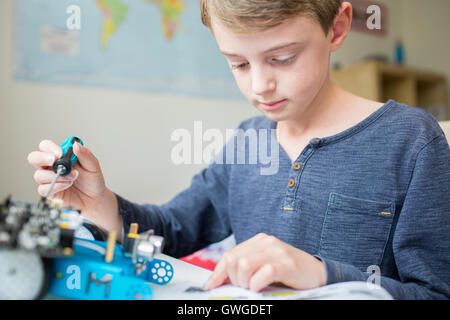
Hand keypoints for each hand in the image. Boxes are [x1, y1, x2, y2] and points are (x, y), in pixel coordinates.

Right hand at [27, 140, 120, 232]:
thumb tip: (76, 145)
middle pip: (34, 158)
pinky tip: (67, 185)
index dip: (49, 148)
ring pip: (39, 175)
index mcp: (60, 156)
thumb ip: (85, 154)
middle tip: (55, 161)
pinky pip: (43, 189)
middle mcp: (51, 166)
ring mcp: (49, 179)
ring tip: (73, 177)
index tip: (60, 153)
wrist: (95, 197)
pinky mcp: (50, 191)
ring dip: (57, 176)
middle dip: (41, 158)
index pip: (45, 147)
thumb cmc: (92, 180)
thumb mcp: (93, 165)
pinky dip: (56, 186)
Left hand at [203, 233, 325, 291]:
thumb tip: (218, 281)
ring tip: (255, 288)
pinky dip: (257, 285)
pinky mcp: (286, 263)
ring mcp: (277, 251)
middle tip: (245, 288)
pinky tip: (263, 287)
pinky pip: (262, 274)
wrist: (318, 274)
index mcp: (258, 241)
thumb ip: (244, 268)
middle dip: (233, 279)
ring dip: (245, 283)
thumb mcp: (263, 267)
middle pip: (233, 260)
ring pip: (243, 265)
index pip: (229, 254)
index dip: (218, 272)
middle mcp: (266, 242)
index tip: (210, 286)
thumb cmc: (288, 273)